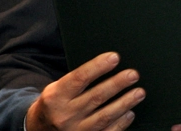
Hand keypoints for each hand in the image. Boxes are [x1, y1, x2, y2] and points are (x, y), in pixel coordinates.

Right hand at [26, 52, 144, 130]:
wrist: (41, 130)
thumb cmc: (57, 104)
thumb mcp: (58, 89)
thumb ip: (79, 79)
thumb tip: (109, 63)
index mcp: (56, 97)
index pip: (79, 78)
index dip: (98, 67)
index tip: (114, 57)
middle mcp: (65, 115)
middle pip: (96, 97)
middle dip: (117, 84)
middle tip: (133, 74)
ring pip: (104, 116)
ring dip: (125, 103)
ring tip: (139, 92)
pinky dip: (121, 123)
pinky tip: (130, 113)